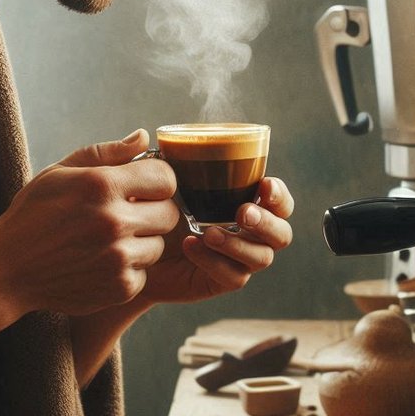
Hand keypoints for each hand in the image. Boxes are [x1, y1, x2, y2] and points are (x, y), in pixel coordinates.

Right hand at [0, 130, 180, 348]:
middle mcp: (113, 221)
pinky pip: (145, 272)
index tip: (143, 188)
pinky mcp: (120, 288)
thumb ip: (107, 152)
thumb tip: (144, 136)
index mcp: (101, 185)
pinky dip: (128, 269)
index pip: (166, 178)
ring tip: (108, 241)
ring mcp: (118, 258)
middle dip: (153, 212)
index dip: (157, 182)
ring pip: (158, 245)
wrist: (6, 269)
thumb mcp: (60, 172)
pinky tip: (100, 263)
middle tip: (127, 216)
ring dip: (141, 242)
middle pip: (170, 213)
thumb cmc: (33, 215)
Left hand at [136, 177, 295, 304]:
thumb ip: (154, 161)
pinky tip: (191, 246)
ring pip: (262, 257)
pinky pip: (234, 276)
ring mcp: (239, 259)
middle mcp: (249, 232)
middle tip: (241, 213)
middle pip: (282, 233)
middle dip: (266, 222)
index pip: (280, 201)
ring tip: (208, 233)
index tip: (265, 185)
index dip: (280, 195)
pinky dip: (215, 261)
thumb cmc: (151, 212)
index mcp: (246, 202)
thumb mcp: (155, 185)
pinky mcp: (222, 281)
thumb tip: (142, 135)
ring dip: (239, 244)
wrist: (133, 252)